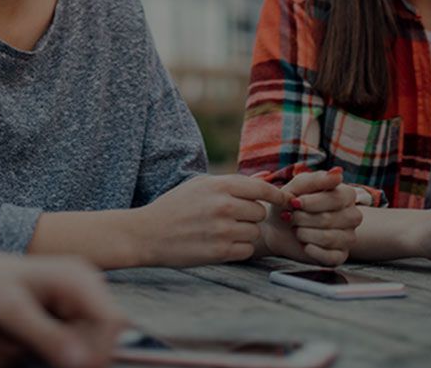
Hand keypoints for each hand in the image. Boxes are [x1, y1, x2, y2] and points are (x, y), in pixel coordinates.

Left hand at [0, 250, 124, 367]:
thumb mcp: (11, 313)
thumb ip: (47, 337)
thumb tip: (84, 364)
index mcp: (77, 277)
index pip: (111, 321)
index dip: (101, 351)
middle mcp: (86, 282)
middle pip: (105, 332)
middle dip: (84, 353)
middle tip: (41, 359)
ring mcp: (81, 293)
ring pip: (94, 336)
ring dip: (72, 351)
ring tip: (31, 349)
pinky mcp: (71, 304)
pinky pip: (80, 335)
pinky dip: (63, 347)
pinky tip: (35, 345)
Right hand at [132, 174, 291, 266]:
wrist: (147, 234)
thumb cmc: (175, 207)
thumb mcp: (201, 185)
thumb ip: (233, 182)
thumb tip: (266, 178)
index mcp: (221, 186)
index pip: (263, 189)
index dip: (277, 195)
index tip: (283, 200)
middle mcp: (224, 206)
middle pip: (260, 212)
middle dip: (251, 216)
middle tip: (233, 218)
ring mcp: (223, 230)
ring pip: (255, 232)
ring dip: (245, 233)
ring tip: (223, 231)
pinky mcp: (220, 252)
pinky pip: (247, 250)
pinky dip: (239, 249)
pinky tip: (221, 244)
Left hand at [260, 167, 361, 265]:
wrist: (278, 227)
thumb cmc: (291, 203)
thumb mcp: (298, 186)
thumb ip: (316, 179)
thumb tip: (337, 173)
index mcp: (347, 195)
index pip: (336, 199)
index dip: (312, 202)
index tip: (294, 202)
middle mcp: (352, 216)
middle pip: (330, 219)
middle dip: (303, 219)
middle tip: (292, 217)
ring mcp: (348, 237)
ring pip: (328, 238)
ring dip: (304, 234)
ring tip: (297, 229)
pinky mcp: (340, 256)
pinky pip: (330, 256)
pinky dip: (312, 250)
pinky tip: (305, 245)